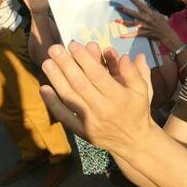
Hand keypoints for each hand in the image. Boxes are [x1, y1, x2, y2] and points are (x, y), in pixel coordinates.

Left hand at [40, 43, 156, 155]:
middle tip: (54, 49)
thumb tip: (123, 56)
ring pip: (70, 97)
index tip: (73, 45)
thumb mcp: (143, 89)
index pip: (98, 75)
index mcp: (119, 97)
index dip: (84, 59)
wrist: (134, 141)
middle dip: (66, 65)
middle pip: (80, 84)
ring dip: (56, 79)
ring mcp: (91, 121)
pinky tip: (44, 88)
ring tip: (47, 63)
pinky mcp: (82, 131)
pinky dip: (53, 103)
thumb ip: (134, 72)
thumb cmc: (137, 110)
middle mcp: (104, 109)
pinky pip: (65, 116)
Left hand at [117, 0, 178, 48]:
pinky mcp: (143, 33)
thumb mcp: (159, 15)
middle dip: (126, 10)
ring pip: (132, 24)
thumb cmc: (163, 25)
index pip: (142, 5)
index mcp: (150, 14)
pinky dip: (128, 35)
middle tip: (119, 7)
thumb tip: (144, 6)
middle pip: (134, 14)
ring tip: (116, 21)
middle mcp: (146, 19)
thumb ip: (150, 11)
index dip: (135, 1)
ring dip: (124, 22)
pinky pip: (134, 34)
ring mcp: (144, 27)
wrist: (166, 34)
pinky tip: (121, 36)